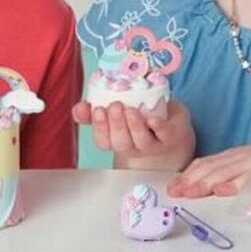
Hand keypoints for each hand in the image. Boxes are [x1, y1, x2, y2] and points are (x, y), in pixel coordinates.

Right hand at [72, 99, 194, 170]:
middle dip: (116, 125)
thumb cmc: (140, 114)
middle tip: (115, 106)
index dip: (99, 128)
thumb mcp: (117, 111)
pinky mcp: (172, 136)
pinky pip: (165, 135)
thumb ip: (94, 110)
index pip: (103, 141)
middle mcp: (134, 146)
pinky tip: (153, 120)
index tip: (97, 110)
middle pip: (121, 143)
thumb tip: (78, 108)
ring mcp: (154, 143)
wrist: (172, 122)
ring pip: (141, 142)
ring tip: (131, 109)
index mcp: (117, 140)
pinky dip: (159, 127)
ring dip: (134, 126)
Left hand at [167, 144, 250, 198]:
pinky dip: (236, 185)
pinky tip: (222, 192)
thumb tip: (208, 189)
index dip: (188, 175)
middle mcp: (243, 157)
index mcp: (236, 157)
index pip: (207, 163)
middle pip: (212, 168)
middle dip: (191, 181)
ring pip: (227, 172)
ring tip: (191, 193)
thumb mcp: (250, 167)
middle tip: (175, 193)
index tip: (173, 188)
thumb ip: (231, 175)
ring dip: (206, 183)